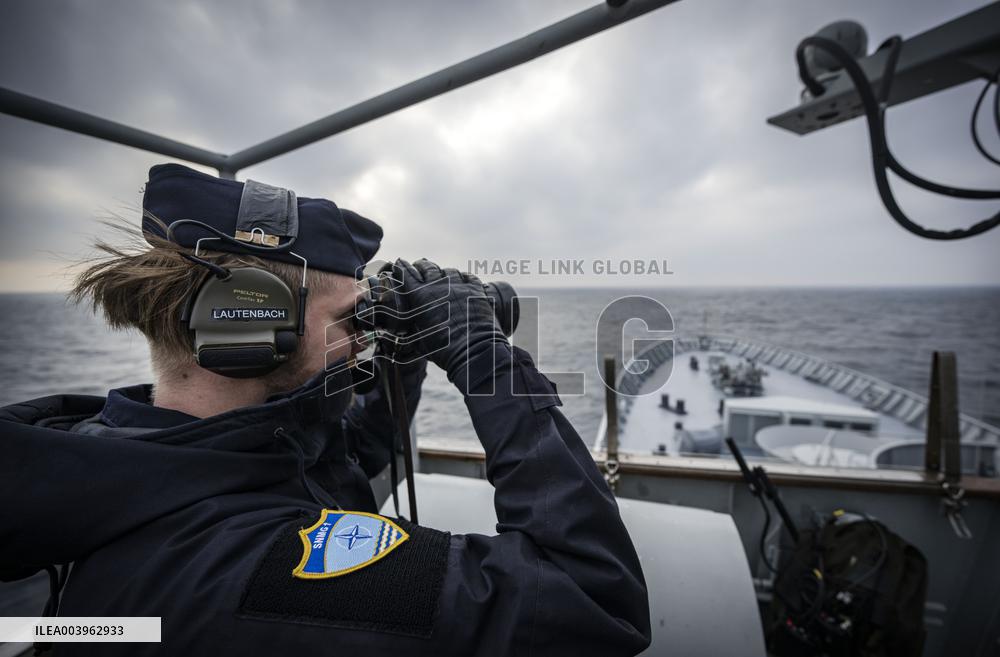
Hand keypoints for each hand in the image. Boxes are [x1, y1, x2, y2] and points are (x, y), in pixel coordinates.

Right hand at [386, 258, 506, 379]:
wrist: (473, 351)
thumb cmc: (444, 350)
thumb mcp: (419, 340)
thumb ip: (411, 328)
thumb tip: (403, 330)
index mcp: (421, 296)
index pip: (407, 274)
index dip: (402, 267)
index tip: (400, 264)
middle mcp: (439, 286)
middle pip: (427, 267)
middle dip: (421, 266)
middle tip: (419, 266)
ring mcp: (459, 285)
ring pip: (448, 270)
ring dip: (442, 272)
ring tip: (440, 275)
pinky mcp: (476, 289)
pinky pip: (468, 276)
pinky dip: (463, 277)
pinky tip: (462, 280)